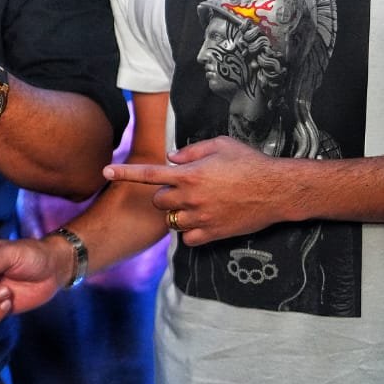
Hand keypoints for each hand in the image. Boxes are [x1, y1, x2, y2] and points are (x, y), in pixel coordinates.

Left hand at [105, 136, 307, 244]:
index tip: (105, 171)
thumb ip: (190, 151)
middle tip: (185, 189)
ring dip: (178, 213)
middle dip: (164, 195)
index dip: (124, 172)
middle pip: (158, 201)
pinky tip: (204, 220)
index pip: (148, 173)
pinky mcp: (213, 234)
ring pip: (171, 221)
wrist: (278, 189)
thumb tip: (171, 158)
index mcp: (189, 174)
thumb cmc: (250, 163)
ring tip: (199, 204)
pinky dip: (191, 231)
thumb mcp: (220, 145)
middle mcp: (191, 197)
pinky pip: (188, 238)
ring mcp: (201, 217)